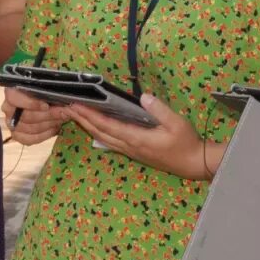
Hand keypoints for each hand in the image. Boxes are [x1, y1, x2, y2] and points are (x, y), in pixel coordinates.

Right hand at [2, 87, 72, 145]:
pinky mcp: (17, 135)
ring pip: (30, 128)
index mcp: (12, 91)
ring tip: (62, 118)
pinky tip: (55, 128)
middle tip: (63, 112)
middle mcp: (8, 108)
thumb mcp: (48, 85)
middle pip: (26, 116)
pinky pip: (29, 139)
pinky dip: (45, 135)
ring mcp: (12, 123)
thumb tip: (67, 101)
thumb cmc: (45, 89)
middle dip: (48, 115)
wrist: (45, 99)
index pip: (13, 98)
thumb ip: (53, 91)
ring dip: (49, 124)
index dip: (29, 103)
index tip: (46, 106)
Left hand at [68, 95, 218, 180]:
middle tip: (67, 107)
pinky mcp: (134, 152)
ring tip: (76, 115)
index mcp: (137, 138)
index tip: (76, 105)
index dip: (90, 116)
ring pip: (103, 138)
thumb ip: (159, 110)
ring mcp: (131, 151)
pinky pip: (110, 142)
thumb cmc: (186, 143)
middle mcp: (129, 146)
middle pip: (100, 133)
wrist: (193, 164)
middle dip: (83, 119)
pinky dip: (99, 133)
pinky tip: (95, 127)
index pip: (107, 126)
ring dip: (88, 126)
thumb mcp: (177, 123)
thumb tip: (143, 96)